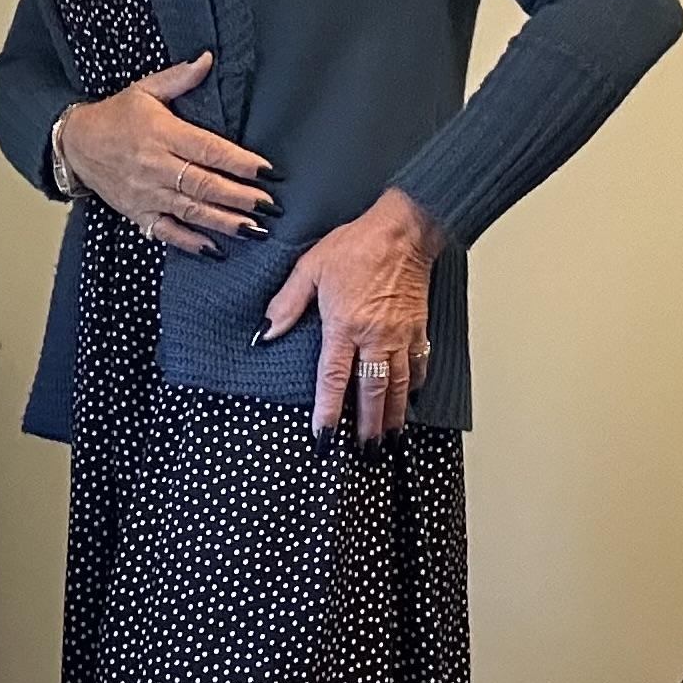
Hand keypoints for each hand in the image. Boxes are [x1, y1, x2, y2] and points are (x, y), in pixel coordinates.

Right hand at [58, 51, 277, 252]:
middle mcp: (156, 166)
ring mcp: (147, 194)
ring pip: (191, 210)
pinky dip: (190, 242)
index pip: (207, 149)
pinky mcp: (138, 213)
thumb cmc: (115, 116)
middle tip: (270, 206)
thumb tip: (207, 59)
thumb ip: (179, 79)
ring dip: (224, 222)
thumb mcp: (144, 90)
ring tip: (253, 229)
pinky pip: (166, 232)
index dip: (238, 161)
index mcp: (162, 134)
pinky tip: (215, 249)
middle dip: (239, 197)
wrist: (75, 144)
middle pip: (204, 184)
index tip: (265, 170)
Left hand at [257, 188, 445, 441]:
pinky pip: (417, 365)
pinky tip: (409, 400)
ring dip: (393, 416)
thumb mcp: (310, 268)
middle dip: (369, 426)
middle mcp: (375, 337)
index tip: (323, 437)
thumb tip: (264, 333)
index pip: (333, 379)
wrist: (404, 230)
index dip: (328, 412)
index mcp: (344, 325)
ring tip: (389, 439)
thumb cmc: (357, 245)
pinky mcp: (418, 328)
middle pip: (372, 393)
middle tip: (365, 452)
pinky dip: (414, 387)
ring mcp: (400, 335)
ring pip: (398, 386)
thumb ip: (286, 304)